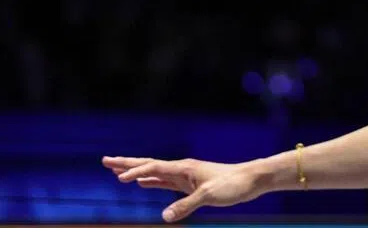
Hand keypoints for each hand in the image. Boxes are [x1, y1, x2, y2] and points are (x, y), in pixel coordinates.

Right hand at [102, 155, 262, 222]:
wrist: (251, 180)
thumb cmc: (232, 184)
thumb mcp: (209, 196)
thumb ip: (186, 206)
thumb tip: (164, 217)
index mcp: (184, 168)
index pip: (153, 167)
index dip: (135, 172)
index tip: (118, 178)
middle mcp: (182, 169)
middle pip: (149, 164)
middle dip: (127, 164)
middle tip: (105, 160)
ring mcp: (185, 176)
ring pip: (154, 172)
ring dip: (136, 171)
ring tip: (117, 171)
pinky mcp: (190, 184)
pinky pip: (164, 181)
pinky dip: (151, 181)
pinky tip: (143, 183)